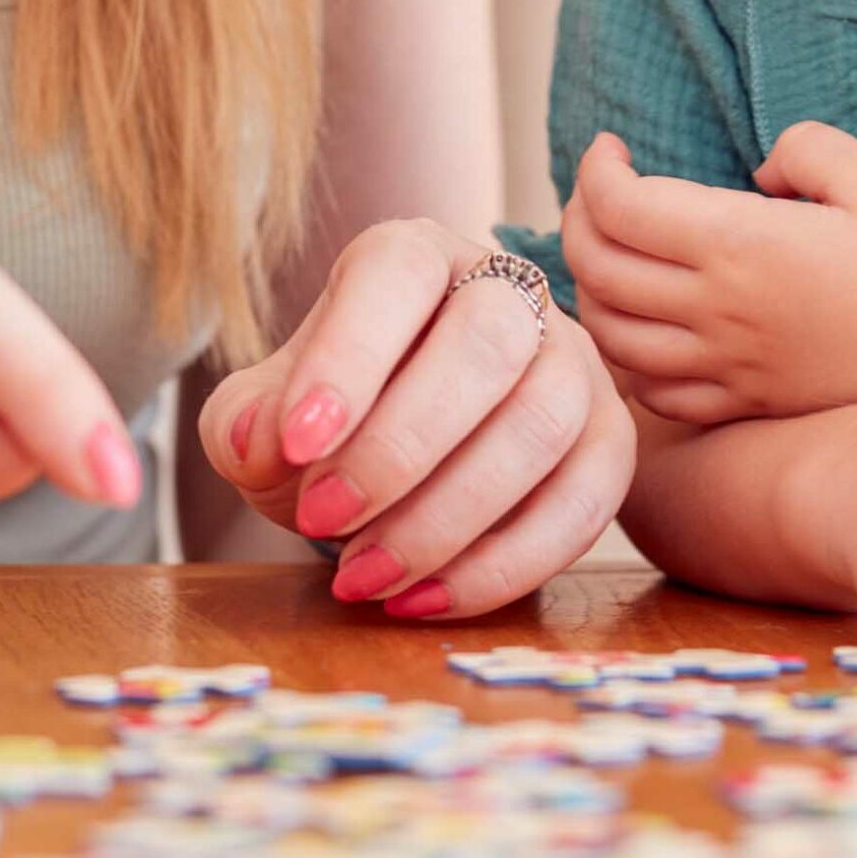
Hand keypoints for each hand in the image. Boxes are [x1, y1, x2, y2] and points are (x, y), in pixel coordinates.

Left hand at [199, 219, 634, 618]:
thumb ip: (246, 422)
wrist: (406, 452)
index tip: (297, 446)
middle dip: (402, 446)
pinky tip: (423, 600)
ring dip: (449, 517)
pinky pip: (586, 502)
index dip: (351, 356)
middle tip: (323, 521)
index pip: (399, 275)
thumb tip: (260, 443)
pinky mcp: (610, 439)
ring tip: (363, 577)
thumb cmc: (338, 418)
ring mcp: (572, 363)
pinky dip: (504, 566)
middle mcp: (509, 292)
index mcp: (415, 257)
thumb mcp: (270, 414)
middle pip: (490, 342)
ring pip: (543, 424)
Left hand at [563, 124, 856, 423]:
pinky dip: (621, 354)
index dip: (595, 170)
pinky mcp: (737, 403)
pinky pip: (646, 389)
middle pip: (596, 268)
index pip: (620, 207)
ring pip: (608, 333)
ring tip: (607, 255)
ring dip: (589, 288)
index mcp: (741, 245)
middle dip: (576, 219)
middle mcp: (716, 310)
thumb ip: (803, 148)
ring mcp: (721, 365)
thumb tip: (755, 169)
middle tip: (596, 193)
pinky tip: (636, 324)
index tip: (609, 148)